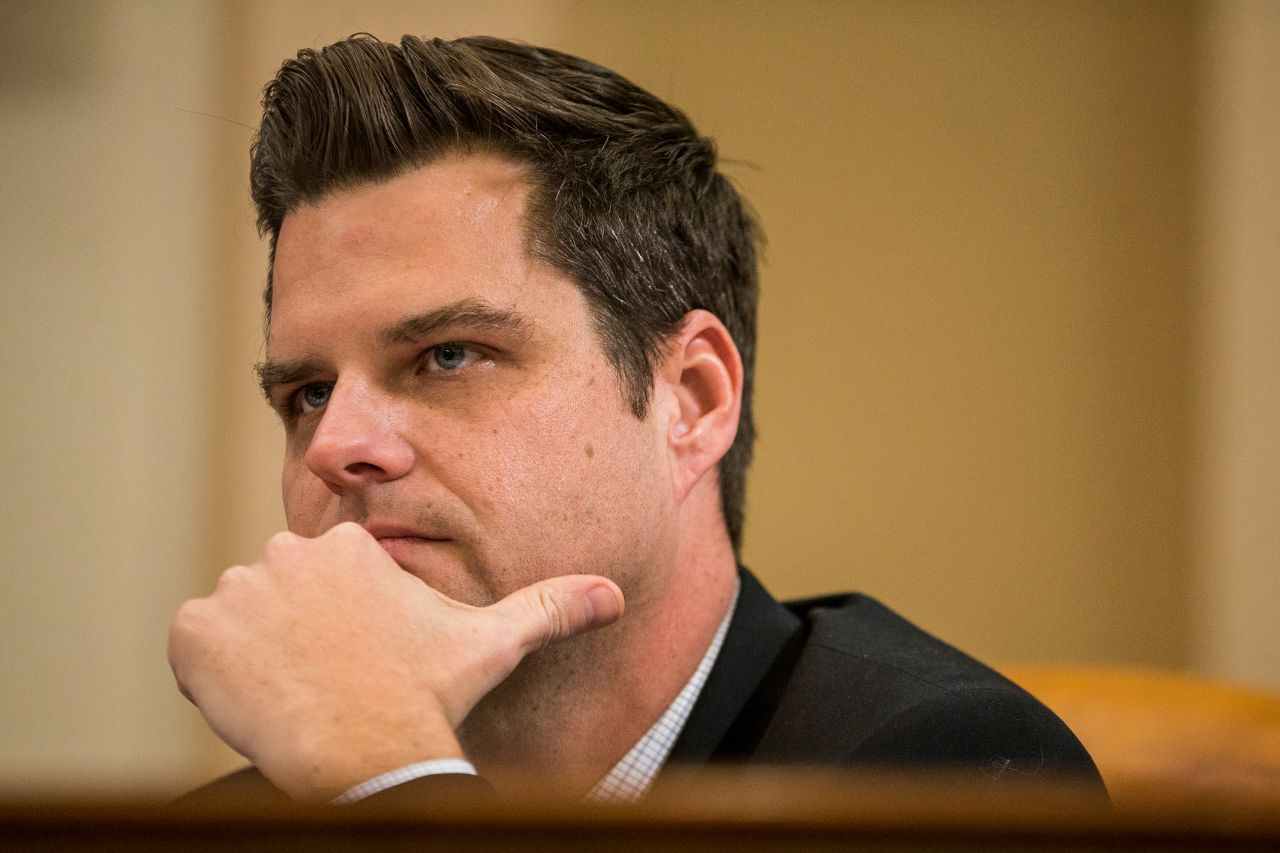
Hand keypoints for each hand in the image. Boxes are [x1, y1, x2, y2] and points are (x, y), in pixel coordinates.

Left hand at [168, 522, 623, 799]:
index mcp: (349, 546)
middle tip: (329, 679)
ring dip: (255, 653)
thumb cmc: (427, 696)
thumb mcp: (491, 644)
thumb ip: (548, 607)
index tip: (356, 657)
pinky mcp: (195, 632)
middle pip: (278, 592)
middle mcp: (286, 552)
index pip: (324, 575)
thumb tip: (612, 595)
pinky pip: (195, 645)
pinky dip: (214, 672)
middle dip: (296, 631)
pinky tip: (258, 699)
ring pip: (238, 619)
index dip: (339, 621)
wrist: (367, 752)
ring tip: (297, 693)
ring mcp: (237, 590)